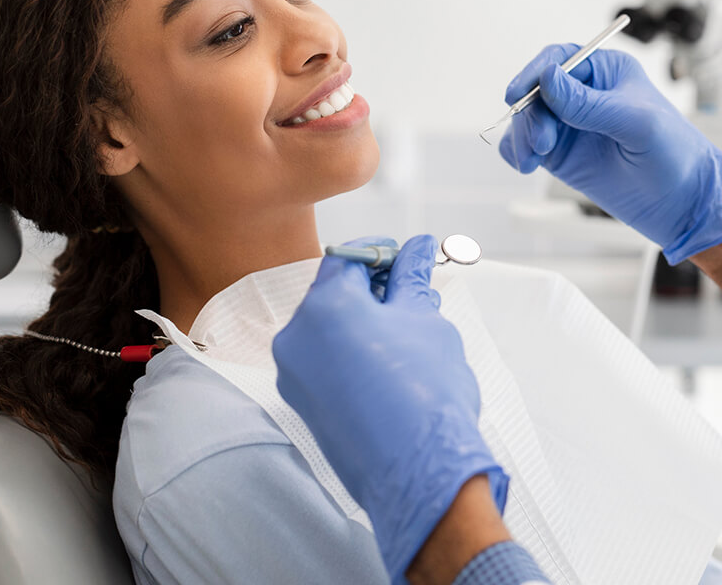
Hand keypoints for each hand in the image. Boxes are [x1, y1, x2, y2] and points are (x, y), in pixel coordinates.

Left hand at [273, 235, 507, 581]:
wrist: (419, 471)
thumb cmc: (425, 394)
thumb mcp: (425, 321)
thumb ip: (413, 279)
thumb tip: (417, 251)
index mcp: (324, 307)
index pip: (348, 257)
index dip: (382, 251)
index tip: (408, 257)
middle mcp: (297, 338)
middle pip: (334, 292)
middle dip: (376, 288)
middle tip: (416, 293)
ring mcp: (296, 375)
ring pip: (331, 328)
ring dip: (368, 321)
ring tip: (413, 331)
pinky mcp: (304, 403)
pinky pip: (326, 360)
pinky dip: (355, 351)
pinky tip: (394, 362)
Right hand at [499, 45, 721, 261]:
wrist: (683, 203)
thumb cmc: (675, 154)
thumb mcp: (636, 123)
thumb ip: (589, 103)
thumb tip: (548, 78)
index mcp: (606, 72)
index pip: (559, 59)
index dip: (534, 73)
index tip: (517, 94)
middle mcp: (584, 94)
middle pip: (536, 91)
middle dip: (530, 114)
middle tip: (542, 144)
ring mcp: (570, 125)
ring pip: (527, 119)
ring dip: (522, 135)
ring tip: (533, 160)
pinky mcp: (562, 155)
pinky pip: (526, 145)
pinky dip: (517, 151)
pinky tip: (525, 164)